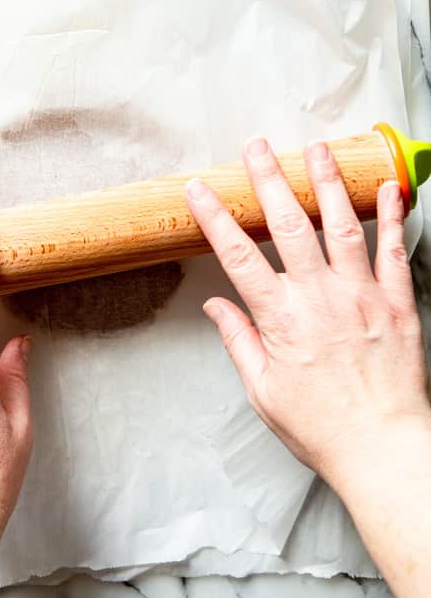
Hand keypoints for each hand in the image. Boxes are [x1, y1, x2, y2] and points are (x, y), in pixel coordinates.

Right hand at [186, 138, 429, 487]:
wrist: (383, 449)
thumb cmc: (322, 427)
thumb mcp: (263, 391)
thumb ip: (239, 340)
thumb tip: (215, 306)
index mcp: (282, 321)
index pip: (238, 256)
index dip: (216, 218)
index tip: (200, 190)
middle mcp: (320, 299)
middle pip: (288, 227)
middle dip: (269, 180)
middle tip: (257, 147)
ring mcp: (362, 297)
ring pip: (341, 227)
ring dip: (327, 183)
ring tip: (316, 148)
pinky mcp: (397, 304)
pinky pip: (394, 251)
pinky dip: (391, 217)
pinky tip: (386, 187)